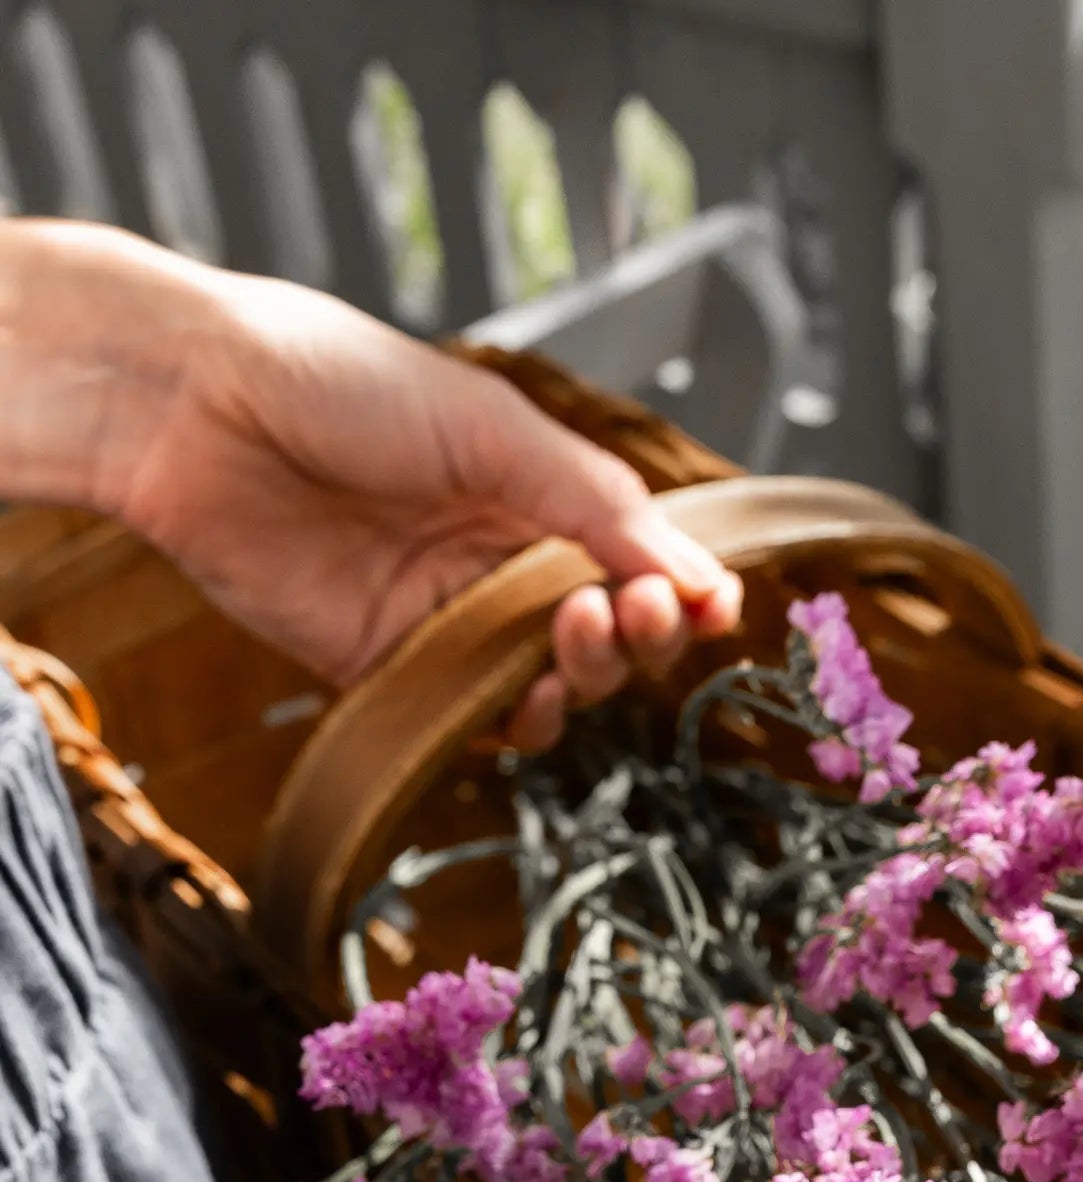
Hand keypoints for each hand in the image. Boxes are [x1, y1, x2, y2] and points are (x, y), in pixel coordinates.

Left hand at [0, 221, 741, 748]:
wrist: (194, 407)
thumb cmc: (334, 381)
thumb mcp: (493, 427)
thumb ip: (596, 505)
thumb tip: (701, 576)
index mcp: (534, 492)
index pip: (637, 562)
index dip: (682, 592)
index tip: (712, 607)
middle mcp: (497, 560)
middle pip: (608, 635)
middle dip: (640, 634)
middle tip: (638, 613)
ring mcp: (446, 619)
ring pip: (550, 687)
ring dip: (586, 676)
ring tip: (578, 634)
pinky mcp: (387, 669)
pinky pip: (469, 722)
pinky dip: (511, 724)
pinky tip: (523, 697)